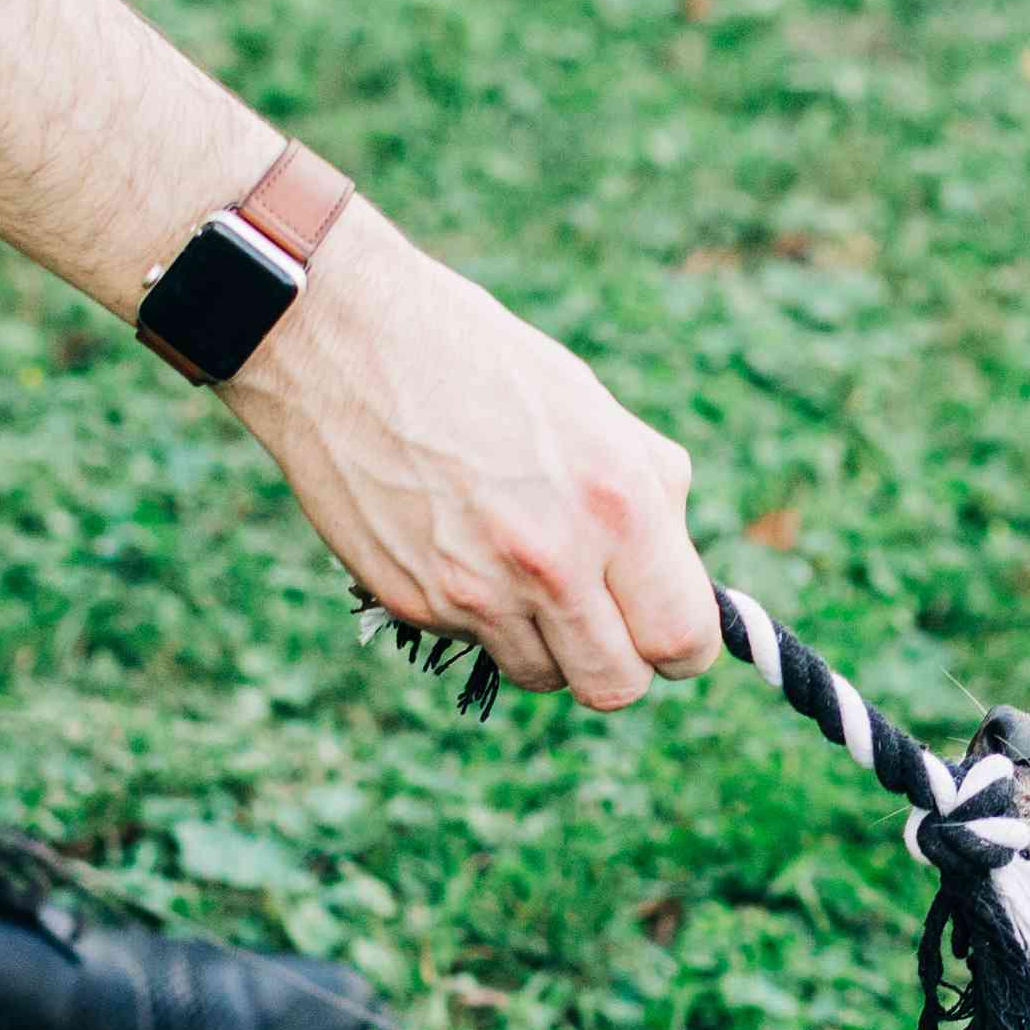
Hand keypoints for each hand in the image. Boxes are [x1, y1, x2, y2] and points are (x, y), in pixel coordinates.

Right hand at [225, 218, 716, 710]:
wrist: (346, 342)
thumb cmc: (480, 361)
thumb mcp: (596, 413)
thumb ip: (649, 500)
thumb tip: (683, 580)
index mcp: (619, 502)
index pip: (682, 638)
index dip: (682, 643)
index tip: (667, 626)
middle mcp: (554, 560)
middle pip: (616, 687)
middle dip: (620, 660)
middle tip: (604, 615)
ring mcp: (479, 592)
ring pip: (545, 675)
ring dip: (548, 642)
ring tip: (524, 568)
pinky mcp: (418, 603)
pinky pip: (478, 645)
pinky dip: (483, 616)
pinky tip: (463, 545)